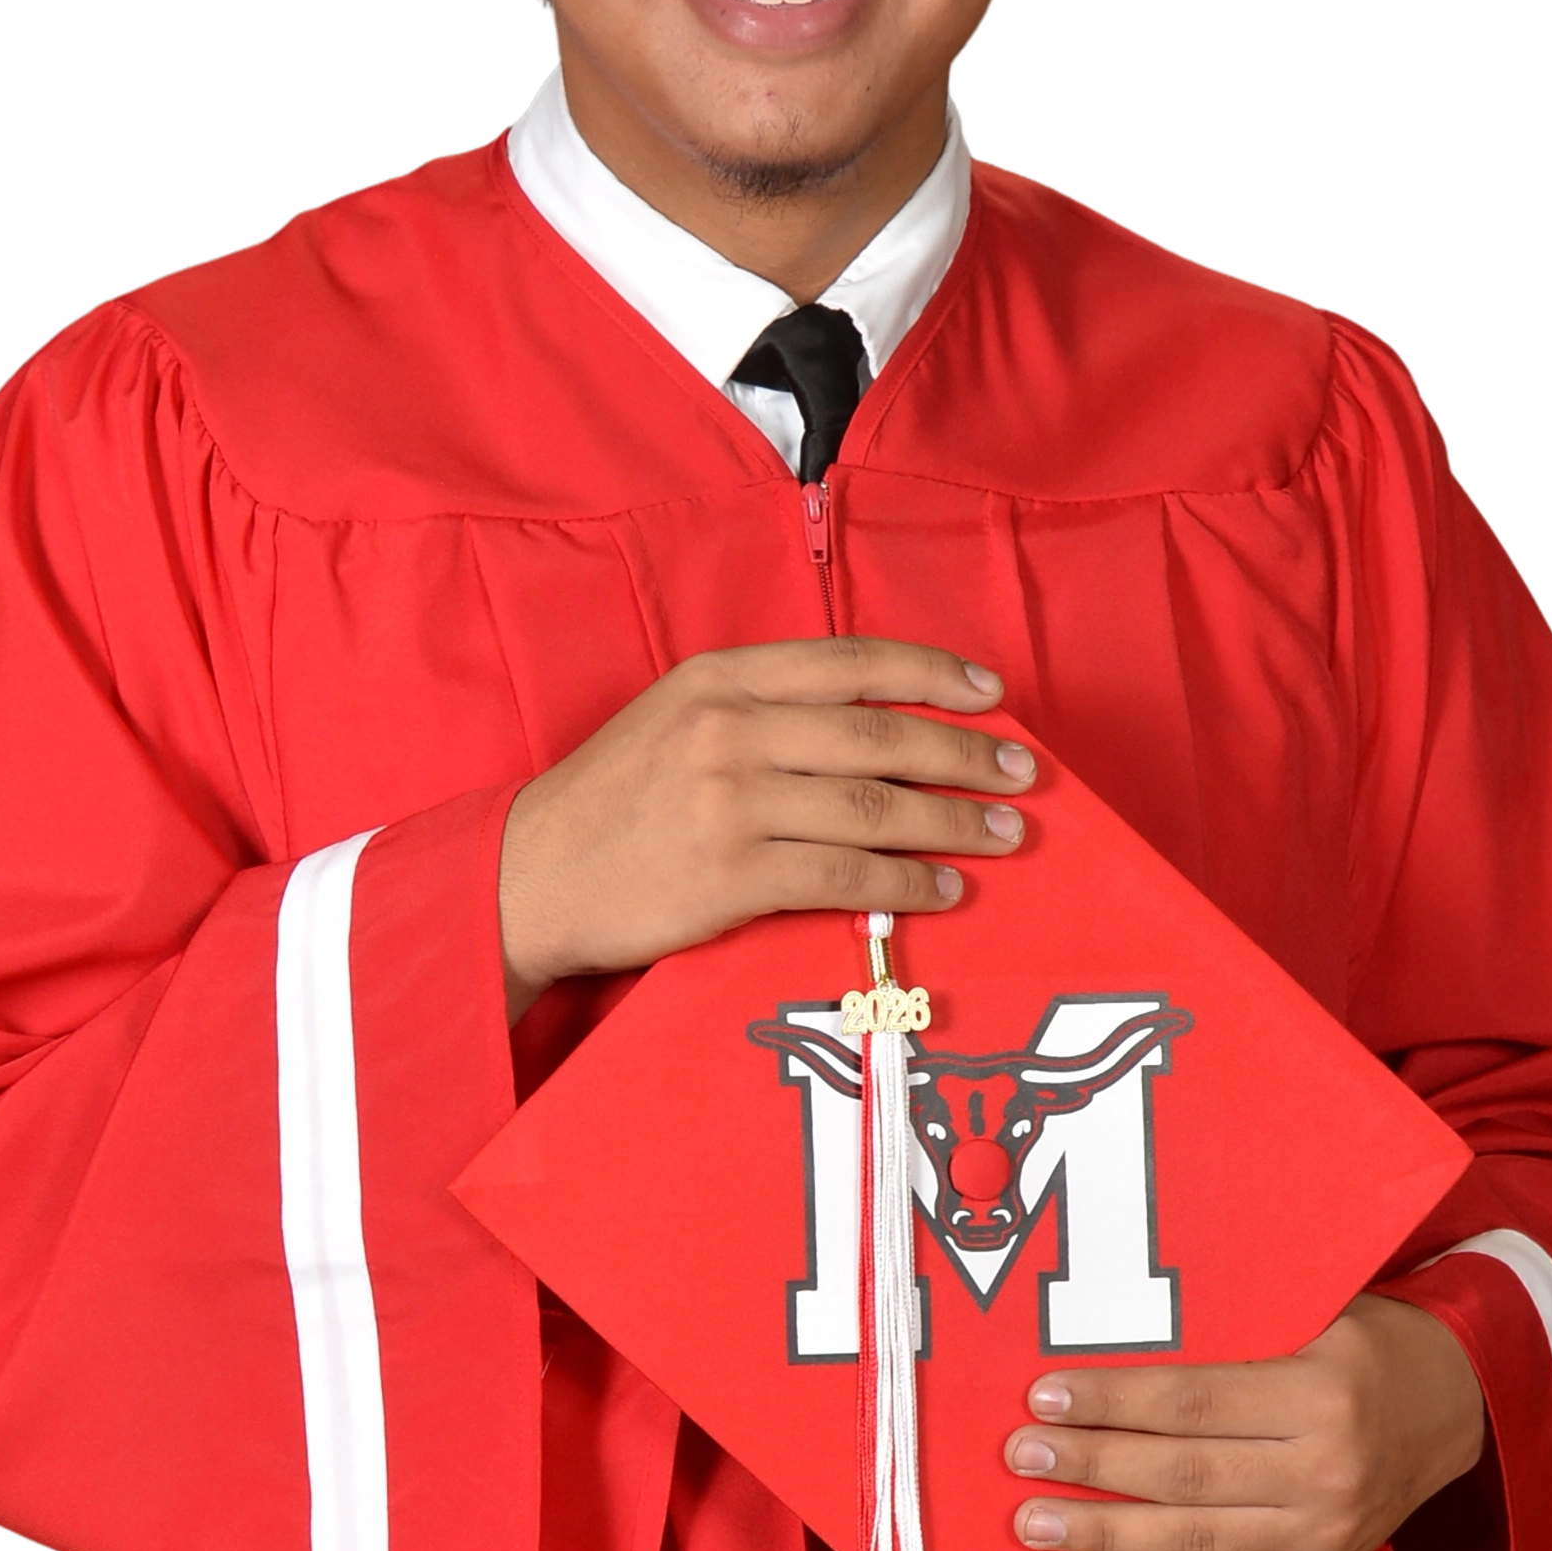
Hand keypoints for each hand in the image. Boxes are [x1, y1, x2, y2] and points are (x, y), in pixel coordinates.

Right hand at [496, 636, 1034, 1016]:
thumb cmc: (610, 800)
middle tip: (1022, 772)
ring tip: (1002, 833)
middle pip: (878, 734)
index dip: (932, 673)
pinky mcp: (732, 876)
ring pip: (873, 806)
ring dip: (952, 822)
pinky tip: (941, 888)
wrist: (529, 876)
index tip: (992, 693)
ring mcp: (731, 802)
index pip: (850, 662)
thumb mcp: (674, 716)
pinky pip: (844, 877)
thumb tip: (871, 722)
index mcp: (720, 678)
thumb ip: (761, 707)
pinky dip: (905, 884)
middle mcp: (729, 729)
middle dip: (964, 753)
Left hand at [1004, 1292, 1485, 1550]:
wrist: (1456, 1405)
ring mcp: (1321, 1533)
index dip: (1113, 1402)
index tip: (1043, 1397)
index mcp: (1321, 1391)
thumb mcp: (1312, 1309)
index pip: (1193, 1402)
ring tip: (1035, 1525)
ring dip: (1105, 1535)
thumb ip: (1230, 1328)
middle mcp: (1323, 1471)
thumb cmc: (1365, 1338)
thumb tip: (1111, 1330)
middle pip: (1183, 1475)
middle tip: (1019, 1459)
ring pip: (1196, 1541)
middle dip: (1092, 1469)